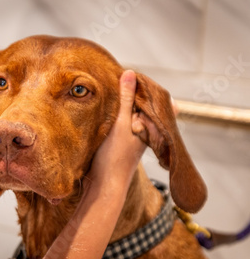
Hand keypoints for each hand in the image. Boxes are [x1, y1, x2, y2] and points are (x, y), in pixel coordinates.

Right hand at [87, 70, 145, 185]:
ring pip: (133, 111)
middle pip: (143, 103)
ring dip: (123, 101)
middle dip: (133, 91)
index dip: (143, 84)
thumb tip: (130, 73)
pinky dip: (117, 111)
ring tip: (110, 89)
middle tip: (116, 78)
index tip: (129, 74)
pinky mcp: (124, 140)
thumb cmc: (115, 156)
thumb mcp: (120, 123)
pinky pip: (124, 120)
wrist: (105, 186)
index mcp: (153, 123)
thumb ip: (125, 99)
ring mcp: (136, 135)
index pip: (154, 96)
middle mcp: (147, 128)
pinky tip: (106, 107)